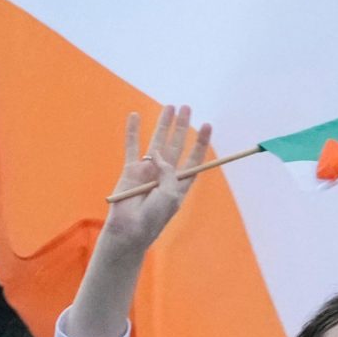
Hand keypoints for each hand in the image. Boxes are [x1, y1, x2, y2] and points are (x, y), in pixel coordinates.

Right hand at [100, 105, 212, 256]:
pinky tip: (135, 116)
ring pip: (157, 141)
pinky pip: (132, 146)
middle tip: (186, 107)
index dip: (201, 143)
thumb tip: (157, 153)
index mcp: (180, 184)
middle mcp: (165, 174)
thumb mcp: (170, 194)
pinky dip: (133, 131)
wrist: (130, 229)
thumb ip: (168, 172)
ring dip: (163, 124)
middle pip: (176, 145)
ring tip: (169, 106)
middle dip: (182, 126)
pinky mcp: (130, 169)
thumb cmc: (154, 217)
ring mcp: (147, 170)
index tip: (207, 125)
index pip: (194, 159)